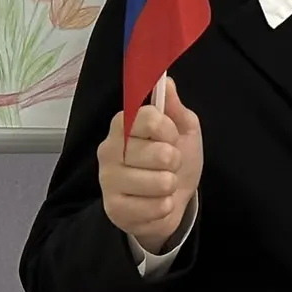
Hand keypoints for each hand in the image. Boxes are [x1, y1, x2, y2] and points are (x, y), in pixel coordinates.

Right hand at [97, 78, 202, 254]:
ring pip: (160, 182)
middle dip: (174, 160)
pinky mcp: (114, 209)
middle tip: (168, 164)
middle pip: (158, 153)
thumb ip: (174, 107)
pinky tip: (155, 202)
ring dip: (170, 184)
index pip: (147, 117)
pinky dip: (165, 205)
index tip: (171, 135)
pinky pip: (157, 206)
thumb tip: (167, 82)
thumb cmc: (173, 161)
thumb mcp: (182, 130)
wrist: (169, 201)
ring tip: (162, 184)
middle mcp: (108, 150)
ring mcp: (108, 181)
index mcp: (123, 126)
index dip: (168, 128)